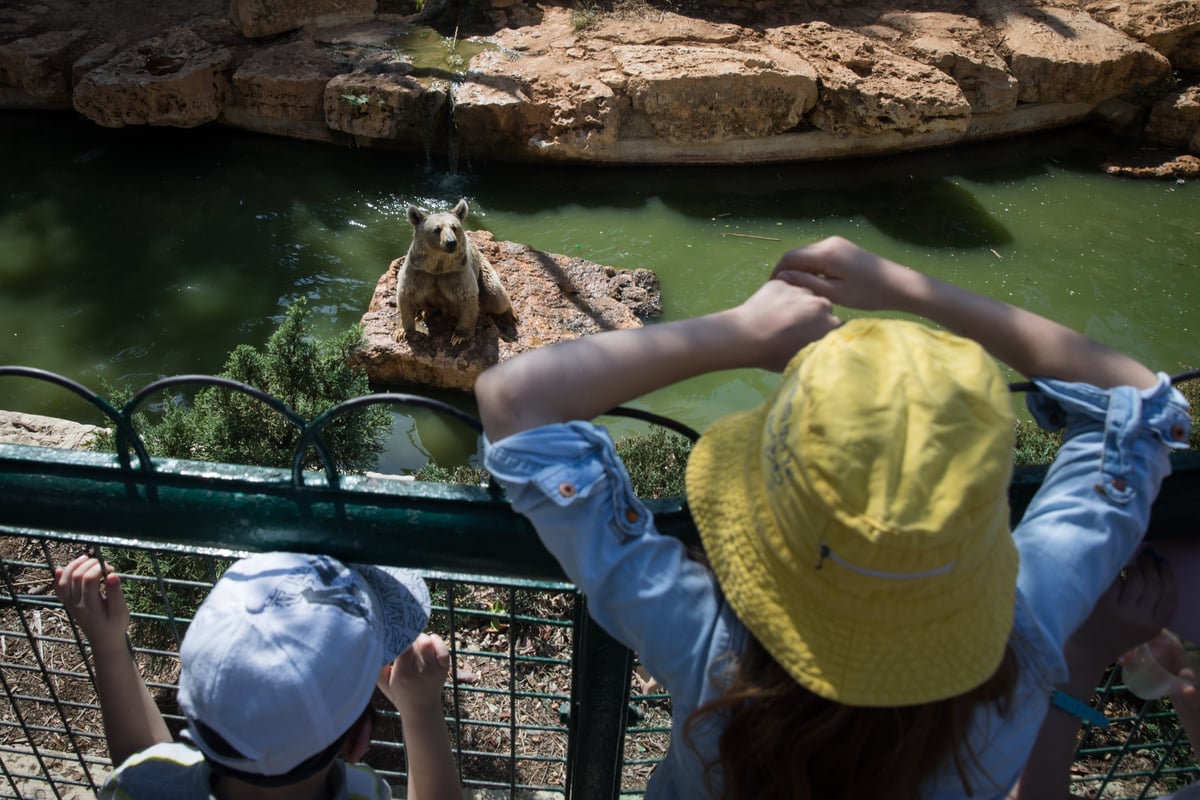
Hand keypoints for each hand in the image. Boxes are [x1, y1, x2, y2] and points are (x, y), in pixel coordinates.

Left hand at [54, 556, 130, 656]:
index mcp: (90, 606)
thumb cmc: (115, 625)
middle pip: (76, 576)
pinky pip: (59, 589)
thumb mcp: (120, 611)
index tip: (111, 568)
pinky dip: (58, 577)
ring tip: (86, 558)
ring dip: (73, 566)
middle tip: (104, 564)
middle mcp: (76, 604)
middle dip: (89, 564)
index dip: (99, 568)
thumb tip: (112, 574)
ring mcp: (70, 604)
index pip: (89, 579)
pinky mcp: (68, 604)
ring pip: (65, 580)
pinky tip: (60, 569)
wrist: (104, 641)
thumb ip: (115, 593)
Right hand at [377, 633, 450, 716]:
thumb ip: (377, 665)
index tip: (396, 635)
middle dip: (410, 637)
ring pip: (429, 643)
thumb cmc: (399, 693)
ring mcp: (434, 670)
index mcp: (403, 674)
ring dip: (421, 638)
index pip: (404, 647)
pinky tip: (430, 642)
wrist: (421, 708)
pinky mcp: (444, 668)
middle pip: (417, 642)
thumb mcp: (383, 683)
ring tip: (415, 642)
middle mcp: (420, 671)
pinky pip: (443, 649)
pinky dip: (437, 641)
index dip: (400, 638)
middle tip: (405, 640)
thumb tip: (377, 644)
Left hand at [729, 275, 840, 372]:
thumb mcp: (802, 358)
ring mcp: (801, 291)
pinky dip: (779, 296)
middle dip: (813, 314)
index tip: (810, 335)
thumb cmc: (773, 354)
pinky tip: (767, 308)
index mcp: (829, 325)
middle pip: (823, 307)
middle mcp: (821, 304)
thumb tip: (820, 346)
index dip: (822, 330)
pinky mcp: (782, 283)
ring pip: (804, 294)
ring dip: (797, 303)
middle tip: (794, 326)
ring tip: (779, 316)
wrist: (746, 337)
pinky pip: (785, 288)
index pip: (835, 325)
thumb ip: (817, 347)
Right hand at [770, 236, 911, 311]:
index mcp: (826, 253)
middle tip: (782, 292)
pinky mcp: (843, 248)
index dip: (777, 272)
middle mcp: (829, 243)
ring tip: (797, 290)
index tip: (771, 288)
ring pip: (808, 255)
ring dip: (799, 270)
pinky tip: (813, 284)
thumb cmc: (869, 293)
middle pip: (797, 254)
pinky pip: (819, 256)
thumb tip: (782, 277)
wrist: (899, 285)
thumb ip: (807, 283)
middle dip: (787, 271)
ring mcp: (837, 243)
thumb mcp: (835, 293)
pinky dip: (811, 268)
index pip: (790, 257)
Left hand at [1066, 549, 1176, 669]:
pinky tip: (1112, 573)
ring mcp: (1121, 612)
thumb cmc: (1114, 635)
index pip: (1169, 596)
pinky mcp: (1103, 605)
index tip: (1163, 563)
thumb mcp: (1141, 629)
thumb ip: (1150, 607)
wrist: (1087, 651)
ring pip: (1135, 579)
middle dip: (1151, 566)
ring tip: (1129, 566)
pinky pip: (1115, 580)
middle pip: (1153, 584)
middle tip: (1146, 556)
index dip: (1168, 576)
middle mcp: (1140, 620)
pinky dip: (1115, 574)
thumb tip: (1152, 572)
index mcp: (1154, 627)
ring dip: (1133, 568)